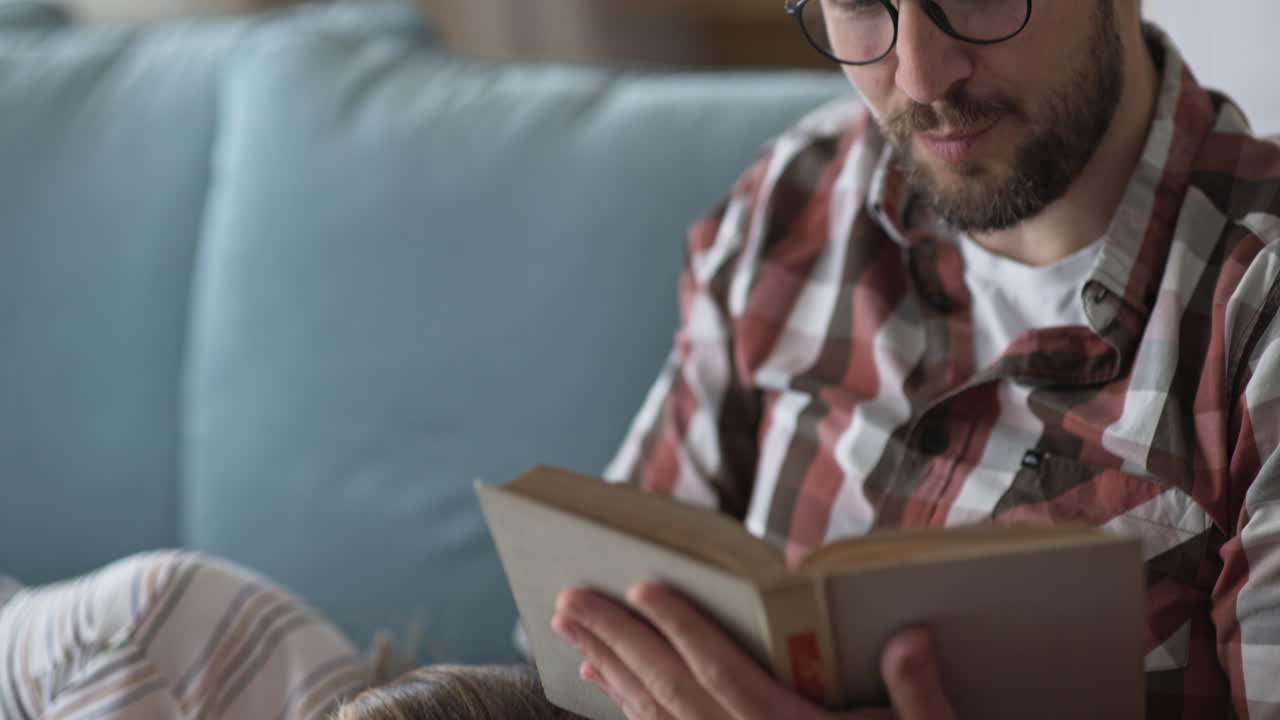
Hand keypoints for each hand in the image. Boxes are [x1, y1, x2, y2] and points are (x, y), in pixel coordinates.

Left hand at [551, 583, 956, 719]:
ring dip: (610, 672)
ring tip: (571, 631)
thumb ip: (919, 696)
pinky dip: (627, 711)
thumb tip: (912, 637)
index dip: (684, 630)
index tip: (642, 587)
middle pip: (670, 694)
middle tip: (569, 599)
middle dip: (618, 643)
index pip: (725, 677)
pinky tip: (604, 684)